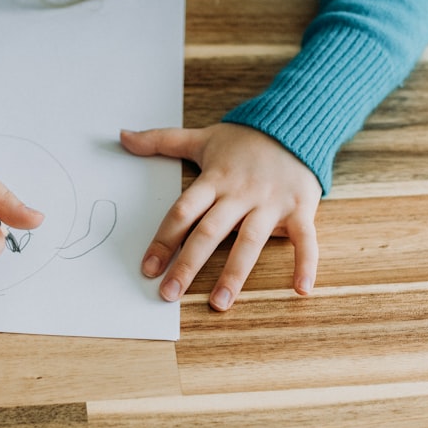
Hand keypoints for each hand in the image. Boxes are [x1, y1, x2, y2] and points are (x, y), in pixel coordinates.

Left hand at [120, 123, 321, 310]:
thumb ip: (161, 140)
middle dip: (188, 264)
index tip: (147, 268)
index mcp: (214, 180)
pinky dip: (306, 263)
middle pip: (209, 232)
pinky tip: (300, 290)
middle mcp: (240, 194)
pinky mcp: (300, 209)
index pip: (183, 212)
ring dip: (234, 274)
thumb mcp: (201, 137)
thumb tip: (122, 136)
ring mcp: (271, 203)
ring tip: (219, 303)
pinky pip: (304, 239)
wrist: (295, 124)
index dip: (163, 239)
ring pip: (249, 241)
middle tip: (169, 294)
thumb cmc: (245, 139)